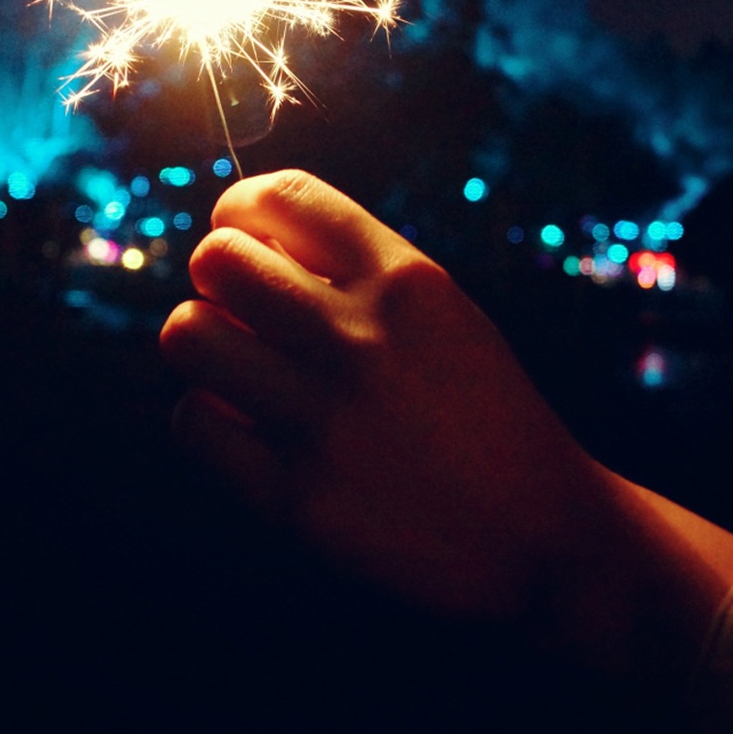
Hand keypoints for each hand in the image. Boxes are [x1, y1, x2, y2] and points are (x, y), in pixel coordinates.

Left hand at [161, 170, 732, 689]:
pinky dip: (207, 422)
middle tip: (240, 314)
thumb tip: (245, 243)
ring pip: (186, 335)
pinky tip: (245, 431)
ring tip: (237, 369)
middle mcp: (361, 338)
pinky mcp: (295, 496)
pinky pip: (192, 423)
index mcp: (407, 281)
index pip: (281, 197)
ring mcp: (324, 419)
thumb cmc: (487, 418)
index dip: (240, 209)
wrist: (546, 536)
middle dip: (217, 281)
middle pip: (216, 260)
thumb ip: (359, 275)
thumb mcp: (448, 317)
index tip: (242, 236)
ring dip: (202, 345)